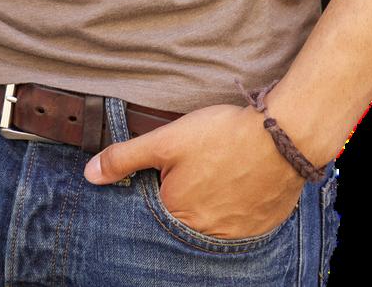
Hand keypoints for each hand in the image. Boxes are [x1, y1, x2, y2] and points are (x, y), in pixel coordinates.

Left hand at [83, 101, 305, 239]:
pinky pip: (240, 223)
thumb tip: (89, 175)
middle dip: (188, 194)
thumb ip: (125, 158)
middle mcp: (206, 235)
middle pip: (185, 217)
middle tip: (203, 167)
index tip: (175, 169)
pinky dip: (237, 206)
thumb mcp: (166, 140)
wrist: (282, 137)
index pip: (156, 208)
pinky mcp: (261, 227)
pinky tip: (240, 182)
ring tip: (220, 172)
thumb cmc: (222, 135)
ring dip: (212, 202)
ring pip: (213, 221)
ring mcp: (236, 235)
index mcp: (177, 215)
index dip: (163, 184)